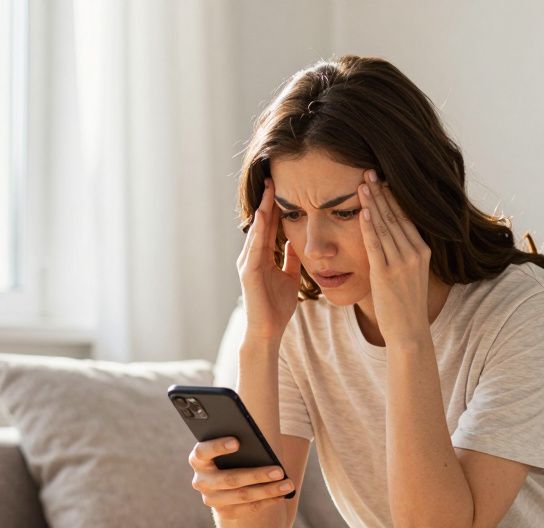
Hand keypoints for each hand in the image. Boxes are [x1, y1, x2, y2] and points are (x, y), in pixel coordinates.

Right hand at [188, 437, 294, 519]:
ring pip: (241, 496)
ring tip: (288, 484)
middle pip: (229, 479)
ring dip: (267, 491)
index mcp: (198, 458)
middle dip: (257, 475)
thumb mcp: (232, 444)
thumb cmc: (233, 452)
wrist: (227, 473)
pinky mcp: (223, 512)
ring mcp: (210, 499)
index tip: (237, 442)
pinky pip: (247, 509)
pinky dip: (266, 501)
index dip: (218, 447)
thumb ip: (239, 441)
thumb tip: (260, 443)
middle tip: (279, 471)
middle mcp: (200, 480)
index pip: (203, 452)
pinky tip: (282, 495)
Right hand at [237, 178, 302, 340]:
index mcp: (262, 257)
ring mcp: (247, 264)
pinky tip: (265, 218)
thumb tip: (296, 242)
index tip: (282, 188)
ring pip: (256, 232)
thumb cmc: (277, 307)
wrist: (269, 330)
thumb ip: (290, 260)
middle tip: (272, 179)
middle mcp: (251, 257)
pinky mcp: (248, 273)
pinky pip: (255, 248)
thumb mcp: (289, 277)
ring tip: (268, 191)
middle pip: (261, 225)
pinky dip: (260, 232)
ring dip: (262, 211)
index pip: (270, 227)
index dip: (275, 208)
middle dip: (266, 202)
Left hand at [357, 170, 431, 344]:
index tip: (383, 179)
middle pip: (396, 216)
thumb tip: (390, 237)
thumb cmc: (406, 305)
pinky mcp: (386, 274)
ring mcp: (401, 263)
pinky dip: (369, 226)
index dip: (393, 197)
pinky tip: (364, 210)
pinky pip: (376, 244)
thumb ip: (403, 254)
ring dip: (373, 203)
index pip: (406, 217)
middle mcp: (415, 253)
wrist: (409, 332)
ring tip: (363, 183)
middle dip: (382, 192)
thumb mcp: (411, 274)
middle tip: (370, 172)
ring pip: (385, 226)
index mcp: (423, 250)